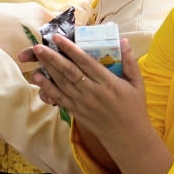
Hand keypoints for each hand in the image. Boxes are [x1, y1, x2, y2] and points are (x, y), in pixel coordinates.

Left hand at [29, 36, 146, 137]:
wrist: (127, 136)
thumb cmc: (133, 107)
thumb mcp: (137, 84)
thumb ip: (130, 62)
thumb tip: (124, 40)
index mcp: (108, 82)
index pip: (86, 62)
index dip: (70, 49)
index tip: (57, 37)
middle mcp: (93, 91)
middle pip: (69, 71)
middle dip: (52, 57)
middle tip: (38, 46)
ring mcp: (82, 102)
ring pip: (61, 82)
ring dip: (47, 68)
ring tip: (36, 56)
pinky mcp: (76, 111)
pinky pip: (59, 97)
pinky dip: (47, 87)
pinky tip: (37, 78)